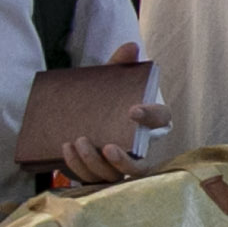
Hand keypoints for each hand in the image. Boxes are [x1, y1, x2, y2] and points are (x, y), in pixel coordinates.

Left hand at [51, 44, 166, 185]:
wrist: (78, 118)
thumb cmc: (102, 102)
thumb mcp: (108, 84)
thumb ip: (119, 65)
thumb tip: (131, 46)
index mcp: (148, 123)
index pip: (162, 119)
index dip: (152, 117)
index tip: (133, 110)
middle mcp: (138, 151)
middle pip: (141, 167)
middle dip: (124, 161)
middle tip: (107, 146)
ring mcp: (117, 167)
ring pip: (114, 177)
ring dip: (95, 163)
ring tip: (78, 142)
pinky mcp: (98, 176)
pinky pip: (92, 180)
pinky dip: (77, 166)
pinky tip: (65, 149)